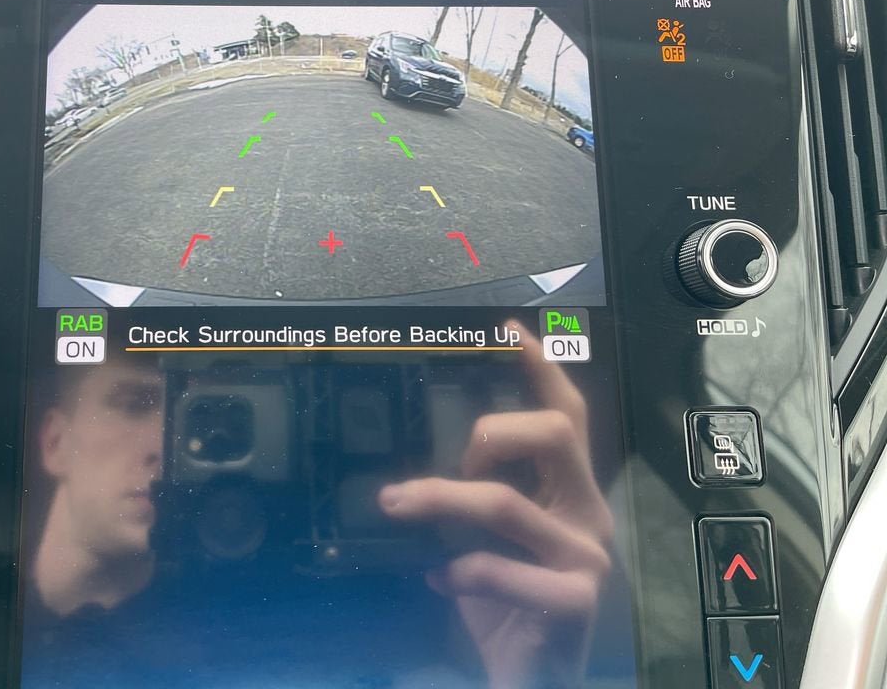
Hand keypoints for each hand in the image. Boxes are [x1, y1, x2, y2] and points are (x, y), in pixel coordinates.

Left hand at [378, 322, 614, 688]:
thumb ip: (475, 496)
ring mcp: (586, 558)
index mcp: (568, 493)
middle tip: (454, 460)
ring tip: (398, 503)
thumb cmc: (504, 605)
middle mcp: (587, 516)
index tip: (506, 331)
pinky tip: (439, 581)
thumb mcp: (487, 539)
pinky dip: (458, 571)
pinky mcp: (573, 601)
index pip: (565, 417)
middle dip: (489, 431)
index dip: (540, 368)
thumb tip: (417, 456)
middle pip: (553, 434)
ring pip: (504, 501)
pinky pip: (497, 567)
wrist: (528, 680)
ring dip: (438, 498)